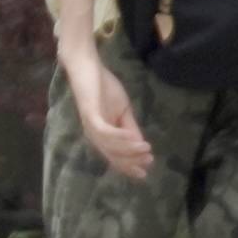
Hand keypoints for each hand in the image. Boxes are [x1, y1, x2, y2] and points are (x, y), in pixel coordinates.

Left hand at [68, 55, 153, 183]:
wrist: (89, 66)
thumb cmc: (104, 87)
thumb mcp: (123, 110)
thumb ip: (130, 127)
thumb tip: (141, 145)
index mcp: (101, 134)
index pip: (114, 155)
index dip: (129, 165)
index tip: (146, 171)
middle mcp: (93, 133)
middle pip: (111, 155)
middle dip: (131, 161)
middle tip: (149, 162)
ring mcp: (90, 124)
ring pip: (108, 145)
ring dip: (128, 149)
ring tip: (146, 149)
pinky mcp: (89, 113)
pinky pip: (104, 131)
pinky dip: (119, 136)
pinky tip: (133, 137)